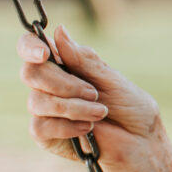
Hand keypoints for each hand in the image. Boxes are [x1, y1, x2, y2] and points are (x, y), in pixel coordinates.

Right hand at [18, 25, 162, 168]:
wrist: (141, 141)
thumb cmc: (130, 107)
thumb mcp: (111, 78)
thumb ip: (83, 59)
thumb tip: (59, 31)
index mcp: (65, 64)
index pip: (32, 48)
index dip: (30, 47)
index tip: (44, 54)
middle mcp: (50, 85)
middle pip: (32, 73)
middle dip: (65, 84)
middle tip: (94, 93)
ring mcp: (46, 110)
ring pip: (38, 102)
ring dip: (74, 107)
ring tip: (100, 112)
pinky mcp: (46, 135)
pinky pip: (40, 126)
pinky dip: (67, 126)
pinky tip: (87, 129)